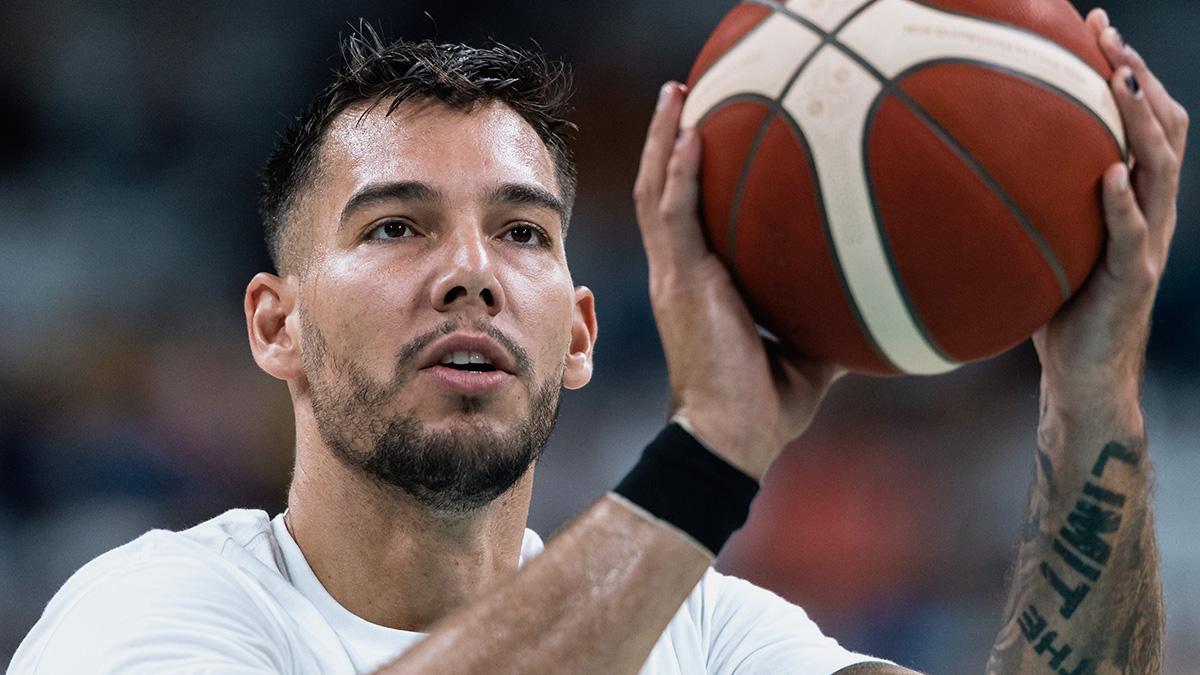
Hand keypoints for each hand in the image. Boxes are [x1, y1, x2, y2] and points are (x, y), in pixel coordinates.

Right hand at [633, 82, 842, 478]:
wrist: (729, 438)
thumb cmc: (762, 407)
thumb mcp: (804, 356)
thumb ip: (822, 322)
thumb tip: (867, 306)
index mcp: (697, 286)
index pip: (682, 217)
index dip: (683, 173)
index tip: (700, 132)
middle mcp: (678, 273)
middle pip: (659, 190)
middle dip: (666, 138)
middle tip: (679, 92)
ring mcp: (674, 275)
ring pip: (656, 191)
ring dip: (663, 138)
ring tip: (675, 91)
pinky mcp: (680, 282)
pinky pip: (673, 213)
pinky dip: (678, 171)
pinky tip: (690, 132)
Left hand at [1033, 9, 1187, 409]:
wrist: (1085, 376)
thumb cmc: (1059, 308)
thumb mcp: (1048, 243)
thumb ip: (1033, 204)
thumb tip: (969, 163)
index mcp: (1135, 199)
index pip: (1144, 121)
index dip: (1129, 70)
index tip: (1096, 26)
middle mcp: (1151, 212)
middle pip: (1163, 129)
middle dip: (1138, 75)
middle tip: (1107, 34)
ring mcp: (1147, 244)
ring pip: (1160, 170)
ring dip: (1141, 122)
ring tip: (1119, 81)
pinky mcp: (1130, 280)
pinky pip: (1131, 235)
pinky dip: (1124, 203)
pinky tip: (1110, 174)